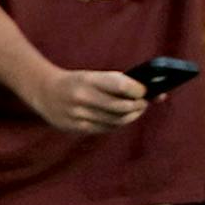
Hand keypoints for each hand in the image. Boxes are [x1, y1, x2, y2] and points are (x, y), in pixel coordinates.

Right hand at [27, 68, 147, 134]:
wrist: (44, 92)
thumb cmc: (78, 82)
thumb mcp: (94, 76)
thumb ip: (121, 84)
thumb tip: (160, 95)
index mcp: (87, 80)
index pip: (121, 85)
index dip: (138, 90)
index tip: (144, 91)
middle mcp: (82, 97)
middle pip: (122, 108)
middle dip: (138, 106)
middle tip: (144, 103)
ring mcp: (78, 114)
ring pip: (116, 121)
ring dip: (130, 116)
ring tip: (134, 110)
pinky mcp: (76, 127)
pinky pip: (105, 129)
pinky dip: (117, 124)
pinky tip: (120, 118)